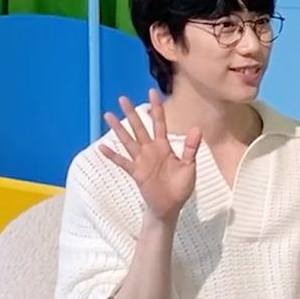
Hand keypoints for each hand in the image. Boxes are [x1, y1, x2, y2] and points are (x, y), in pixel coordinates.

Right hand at [99, 89, 201, 220]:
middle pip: (139, 128)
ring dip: (118, 129)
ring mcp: (141, 160)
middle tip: (123, 98)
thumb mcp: (189, 165)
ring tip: (108, 115)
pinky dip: (112, 155)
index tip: (152, 92)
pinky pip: (122, 162)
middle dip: (131, 113)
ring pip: (128, 140)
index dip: (156, 108)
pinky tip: (102, 147)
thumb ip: (191, 147)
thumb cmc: (180, 186)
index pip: (159, 123)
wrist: (171, 206)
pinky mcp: (136, 172)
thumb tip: (197, 128)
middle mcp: (150, 150)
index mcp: (164, 146)